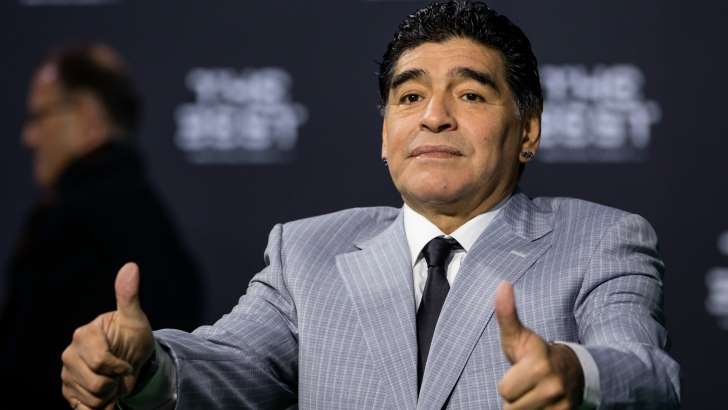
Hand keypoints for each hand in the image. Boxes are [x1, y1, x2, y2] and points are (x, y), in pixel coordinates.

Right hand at [61, 262, 154, 408]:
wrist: (131, 359)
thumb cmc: (133, 336)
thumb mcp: (135, 318)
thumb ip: (129, 295)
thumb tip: (131, 266)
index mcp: (84, 334)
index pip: (101, 362)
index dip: (120, 366)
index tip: (128, 362)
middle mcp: (70, 354)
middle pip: (96, 384)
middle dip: (116, 382)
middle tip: (121, 372)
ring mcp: (67, 374)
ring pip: (92, 399)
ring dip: (110, 395)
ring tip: (114, 381)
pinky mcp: (68, 391)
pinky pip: (84, 409)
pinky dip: (100, 406)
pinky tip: (106, 395)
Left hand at [495, 281, 583, 409]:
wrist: (575, 371)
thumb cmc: (537, 353)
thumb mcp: (520, 335)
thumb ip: (507, 314)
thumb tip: (502, 284)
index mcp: (539, 362)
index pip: (504, 390)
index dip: (507, 383)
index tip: (520, 372)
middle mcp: (553, 384)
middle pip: (510, 407)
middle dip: (514, 398)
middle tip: (525, 385)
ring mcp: (561, 403)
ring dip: (524, 408)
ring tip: (533, 395)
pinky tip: (541, 405)